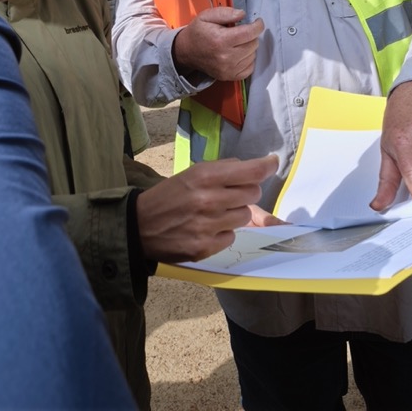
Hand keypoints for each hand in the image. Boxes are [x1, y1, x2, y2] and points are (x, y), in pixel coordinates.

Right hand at [136, 154, 278, 261]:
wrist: (139, 226)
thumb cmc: (169, 196)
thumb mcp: (191, 173)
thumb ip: (222, 169)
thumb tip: (254, 167)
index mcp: (204, 177)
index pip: (250, 172)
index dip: (266, 166)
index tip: (272, 163)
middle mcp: (209, 200)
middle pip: (253, 194)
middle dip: (246, 192)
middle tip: (229, 193)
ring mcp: (208, 226)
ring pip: (244, 216)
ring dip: (234, 213)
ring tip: (214, 212)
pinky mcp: (205, 248)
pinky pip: (231, 237)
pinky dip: (223, 232)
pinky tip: (206, 228)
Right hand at [171, 6, 264, 81]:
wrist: (186, 52)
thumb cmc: (198, 32)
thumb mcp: (207, 16)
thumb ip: (226, 13)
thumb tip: (243, 14)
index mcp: (221, 40)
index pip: (250, 33)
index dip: (258, 26)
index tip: (257, 22)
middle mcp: (226, 57)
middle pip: (253, 44)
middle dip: (251, 35)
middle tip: (242, 32)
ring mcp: (228, 69)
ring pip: (253, 55)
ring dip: (249, 47)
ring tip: (238, 43)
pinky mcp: (229, 77)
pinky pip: (250, 68)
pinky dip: (248, 59)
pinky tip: (239, 53)